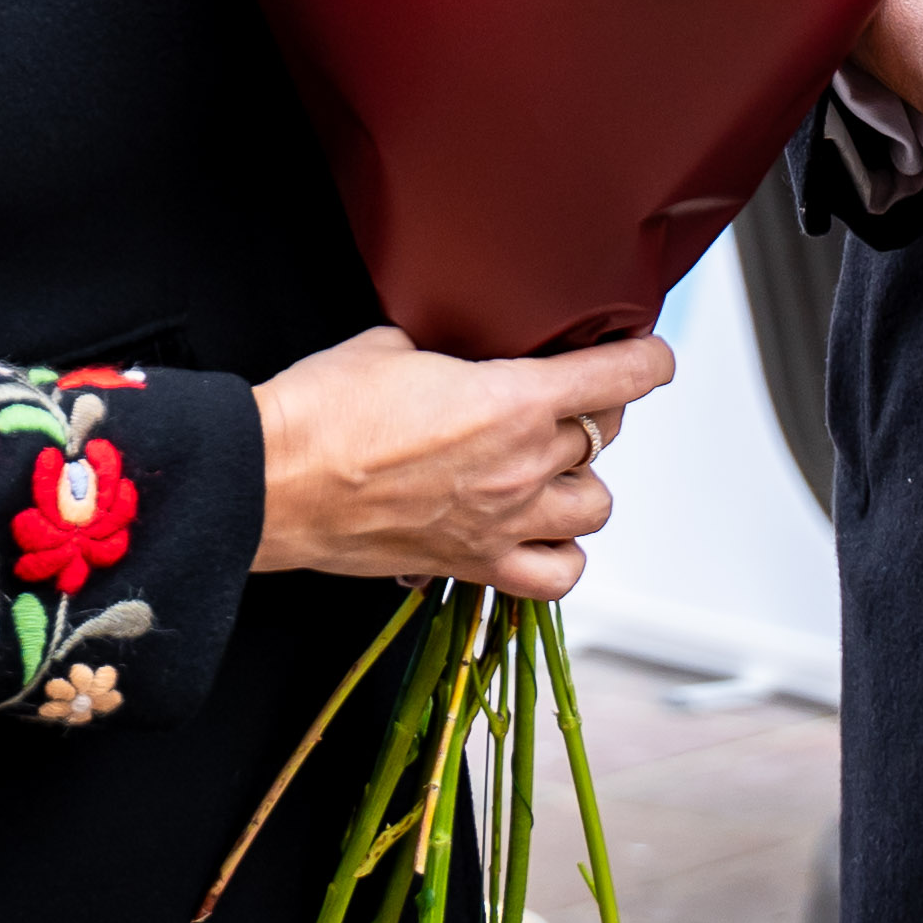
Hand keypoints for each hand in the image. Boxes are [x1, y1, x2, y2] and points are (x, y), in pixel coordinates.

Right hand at [250, 326, 674, 601]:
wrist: (270, 479)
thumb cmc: (322, 411)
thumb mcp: (393, 345)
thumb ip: (446, 352)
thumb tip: (452, 357)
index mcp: (513, 399)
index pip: (619, 377)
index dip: (648, 361)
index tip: (652, 355)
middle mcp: (522, 465)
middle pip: (603, 435)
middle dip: (592, 411)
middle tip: (565, 399)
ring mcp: (502, 522)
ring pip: (595, 507)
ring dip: (581, 483)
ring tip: (552, 467)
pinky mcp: (471, 565)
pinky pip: (555, 577)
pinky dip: (560, 556)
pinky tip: (539, 533)